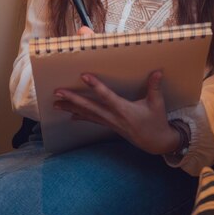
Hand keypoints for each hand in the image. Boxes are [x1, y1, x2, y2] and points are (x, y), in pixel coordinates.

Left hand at [53, 70, 180, 154]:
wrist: (155, 143)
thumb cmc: (156, 121)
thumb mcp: (157, 104)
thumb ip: (154, 87)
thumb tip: (157, 72)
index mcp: (124, 109)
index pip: (107, 96)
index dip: (95, 86)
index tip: (84, 76)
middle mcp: (113, 117)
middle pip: (90, 107)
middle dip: (73, 99)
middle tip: (57, 92)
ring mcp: (110, 122)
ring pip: (87, 114)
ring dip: (71, 108)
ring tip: (56, 103)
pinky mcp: (110, 125)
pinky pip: (92, 120)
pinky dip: (80, 116)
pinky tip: (70, 115)